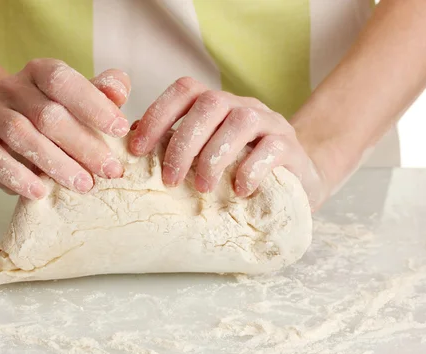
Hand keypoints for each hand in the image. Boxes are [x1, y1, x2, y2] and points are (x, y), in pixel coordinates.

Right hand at [0, 59, 131, 198]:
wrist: (6, 126)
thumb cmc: (57, 113)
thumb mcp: (81, 98)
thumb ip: (103, 92)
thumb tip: (118, 92)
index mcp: (40, 71)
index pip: (64, 81)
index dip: (93, 105)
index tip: (121, 130)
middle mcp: (12, 88)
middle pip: (46, 114)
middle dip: (83, 144)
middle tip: (110, 170)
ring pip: (21, 135)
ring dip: (56, 163)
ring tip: (83, 185)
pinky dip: (17, 176)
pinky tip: (40, 192)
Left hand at [128, 77, 327, 209]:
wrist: (294, 180)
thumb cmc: (238, 168)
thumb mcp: (205, 154)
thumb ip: (174, 145)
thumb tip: (131, 146)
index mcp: (216, 104)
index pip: (184, 90)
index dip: (157, 115)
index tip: (137, 150)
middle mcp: (242, 105)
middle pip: (209, 104)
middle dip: (183, 144)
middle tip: (170, 181)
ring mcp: (270, 122)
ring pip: (241, 122)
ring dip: (214, 157)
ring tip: (202, 188)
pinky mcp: (290, 147)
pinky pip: (271, 149)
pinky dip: (250, 170)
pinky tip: (238, 190)